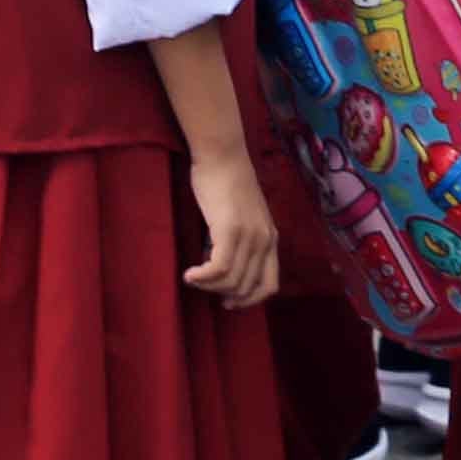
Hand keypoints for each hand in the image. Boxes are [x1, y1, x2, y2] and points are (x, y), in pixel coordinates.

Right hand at [180, 147, 280, 306]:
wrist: (223, 157)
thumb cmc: (227, 185)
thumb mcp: (243, 218)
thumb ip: (242, 241)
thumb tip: (226, 270)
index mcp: (271, 239)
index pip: (270, 285)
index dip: (249, 300)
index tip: (227, 302)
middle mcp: (265, 240)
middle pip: (247, 287)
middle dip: (223, 295)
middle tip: (203, 287)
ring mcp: (250, 236)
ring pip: (231, 281)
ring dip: (208, 287)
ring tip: (193, 278)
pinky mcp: (230, 230)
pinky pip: (219, 268)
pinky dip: (202, 278)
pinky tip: (189, 274)